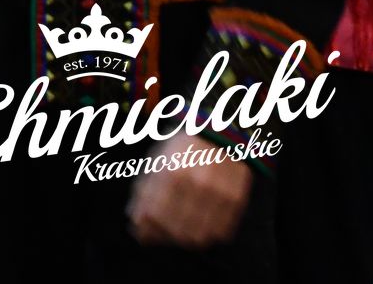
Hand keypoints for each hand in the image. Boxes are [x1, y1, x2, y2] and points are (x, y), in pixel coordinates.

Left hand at [126, 135, 250, 248]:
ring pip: (198, 236)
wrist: (218, 133)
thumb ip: (145, 192)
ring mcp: (220, 195)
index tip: (140, 231)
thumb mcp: (156, 162)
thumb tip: (136, 221)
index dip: (145, 228)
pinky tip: (196, 226)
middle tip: (156, 232)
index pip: (155, 215)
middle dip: (161, 236)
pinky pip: (220, 232)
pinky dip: (205, 235)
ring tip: (174, 230)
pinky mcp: (236, 201)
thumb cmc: (180, 148)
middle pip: (176, 230)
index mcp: (173, 173)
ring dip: (182, 239)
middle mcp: (198, 186)